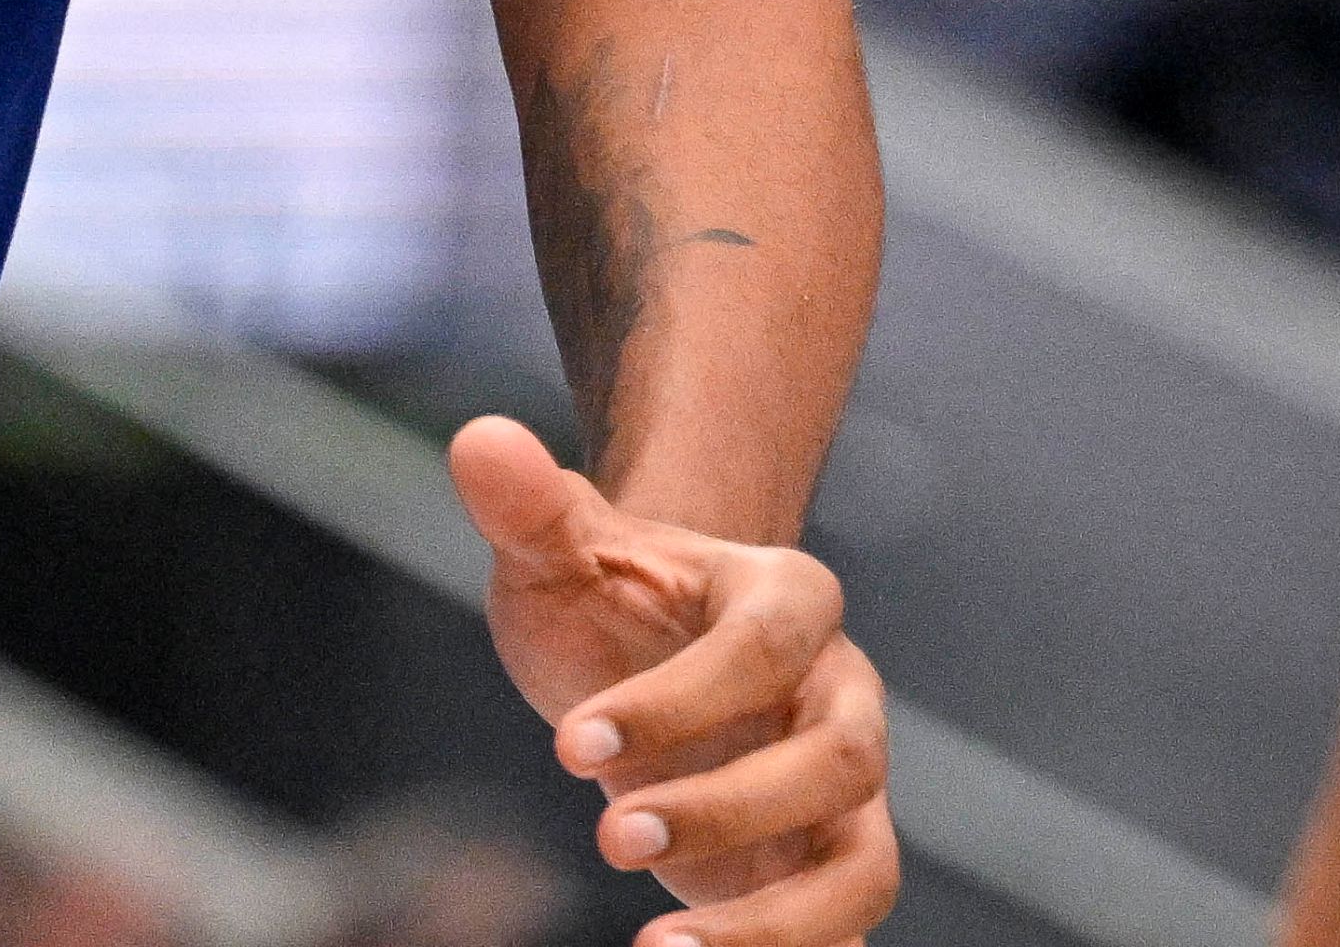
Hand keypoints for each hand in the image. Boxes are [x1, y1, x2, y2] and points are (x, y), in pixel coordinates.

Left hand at [447, 414, 894, 946]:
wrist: (645, 657)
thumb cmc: (605, 602)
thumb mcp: (558, 552)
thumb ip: (526, 505)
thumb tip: (478, 440)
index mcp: (786, 599)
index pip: (763, 647)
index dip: (678, 700)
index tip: (568, 747)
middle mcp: (839, 695)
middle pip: (835, 760)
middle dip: (727, 808)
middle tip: (609, 839)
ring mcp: (847, 788)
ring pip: (861, 866)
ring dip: (773, 922)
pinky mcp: (829, 863)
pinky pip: (845, 922)